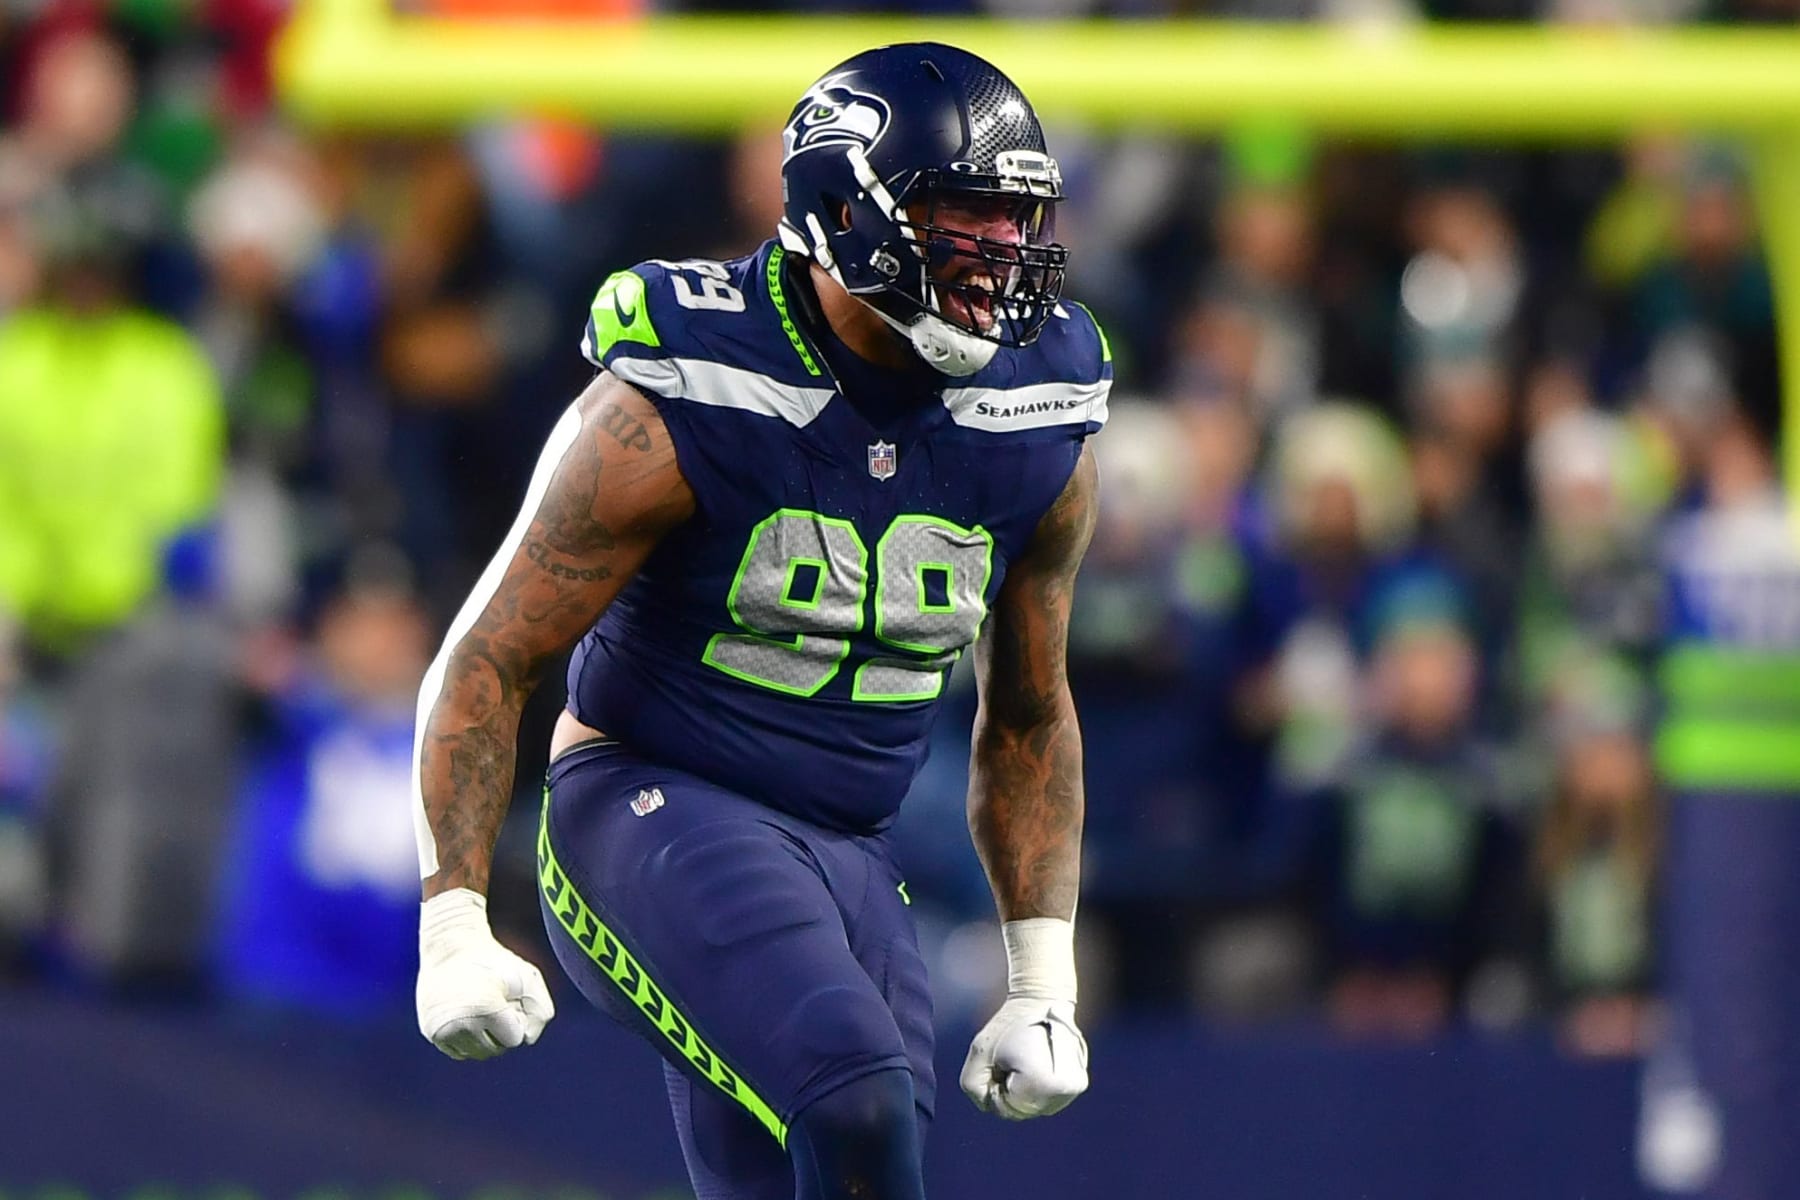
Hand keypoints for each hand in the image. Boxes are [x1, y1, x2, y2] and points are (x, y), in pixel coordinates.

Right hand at [416, 888, 553, 1059]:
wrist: (449, 946)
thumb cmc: (494, 961)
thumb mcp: (528, 977)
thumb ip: (540, 1012)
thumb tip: (526, 1039)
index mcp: (486, 1010)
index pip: (514, 1039)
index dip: (516, 1018)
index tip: (507, 997)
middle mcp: (460, 1024)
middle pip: (495, 1049)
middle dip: (500, 1029)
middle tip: (492, 1000)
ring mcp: (441, 1030)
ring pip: (476, 1054)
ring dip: (484, 1036)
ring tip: (479, 1008)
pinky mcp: (430, 1032)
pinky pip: (458, 1052)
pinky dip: (466, 1039)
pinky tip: (467, 1016)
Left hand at [960, 996, 1088, 1118]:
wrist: (1042, 1002)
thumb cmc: (1008, 1026)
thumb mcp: (980, 1052)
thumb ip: (974, 1086)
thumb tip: (992, 1107)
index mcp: (1041, 1083)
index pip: (1005, 1107)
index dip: (995, 1085)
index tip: (1001, 1060)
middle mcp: (1062, 1091)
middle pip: (1022, 1111)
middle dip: (1009, 1090)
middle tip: (1010, 1060)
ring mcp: (1073, 1090)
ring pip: (1035, 1107)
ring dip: (1023, 1092)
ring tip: (1024, 1061)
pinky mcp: (1077, 1085)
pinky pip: (1047, 1100)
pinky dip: (1037, 1089)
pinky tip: (1035, 1066)